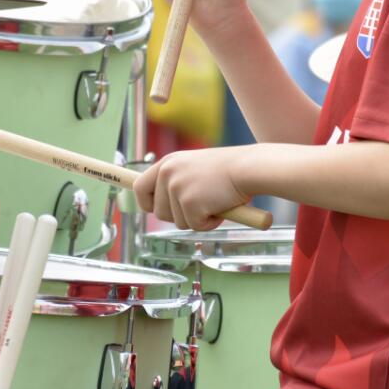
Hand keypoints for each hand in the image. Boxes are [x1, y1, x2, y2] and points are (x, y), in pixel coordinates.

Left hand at [134, 147, 252, 229]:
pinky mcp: (189, 203)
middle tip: (200, 206)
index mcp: (168, 163)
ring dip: (196, 219)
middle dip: (178, 216)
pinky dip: (209, 223)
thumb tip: (166, 207)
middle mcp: (168, 173)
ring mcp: (177, 188)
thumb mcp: (195, 168)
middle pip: (158, 211)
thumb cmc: (230, 170)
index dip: (145, 202)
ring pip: (177, 222)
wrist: (249, 168)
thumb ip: (179, 182)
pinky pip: (194, 226)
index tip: (151, 210)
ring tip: (214, 202)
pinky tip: (220, 207)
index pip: (140, 186)